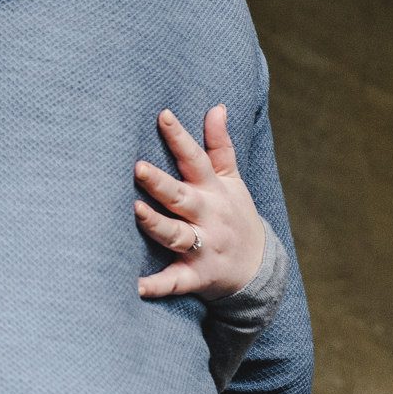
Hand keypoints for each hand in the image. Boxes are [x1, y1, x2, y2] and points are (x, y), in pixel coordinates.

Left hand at [134, 105, 265, 299]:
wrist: (257, 270)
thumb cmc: (234, 216)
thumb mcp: (232, 181)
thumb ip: (220, 146)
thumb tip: (216, 107)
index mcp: (213, 191)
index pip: (196, 160)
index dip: (180, 137)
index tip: (163, 115)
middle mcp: (207, 217)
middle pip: (181, 197)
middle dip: (161, 183)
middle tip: (137, 167)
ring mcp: (203, 247)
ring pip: (177, 235)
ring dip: (157, 225)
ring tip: (136, 212)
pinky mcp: (196, 275)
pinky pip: (175, 281)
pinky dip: (157, 285)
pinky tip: (135, 286)